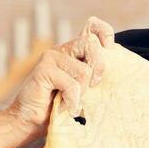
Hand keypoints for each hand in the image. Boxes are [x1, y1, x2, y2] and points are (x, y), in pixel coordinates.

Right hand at [0, 16, 115, 142]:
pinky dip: (72, 101)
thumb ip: (95, 76)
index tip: (110, 49)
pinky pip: (71, 85)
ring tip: (72, 101)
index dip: (105, 33)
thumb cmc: (61, 107)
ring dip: (82, 93)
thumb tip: (118, 72)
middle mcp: (63, 49)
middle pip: (91, 44)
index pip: (93, 26)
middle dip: (98, 69)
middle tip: (92, 87)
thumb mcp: (84, 89)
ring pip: (84, 70)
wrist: (30, 120)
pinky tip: (67, 108)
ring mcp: (52, 57)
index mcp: (75, 51)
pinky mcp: (44, 70)